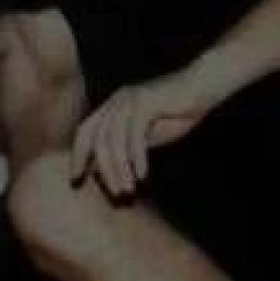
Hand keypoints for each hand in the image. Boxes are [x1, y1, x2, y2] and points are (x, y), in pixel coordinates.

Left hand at [71, 73, 207, 196]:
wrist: (203, 86)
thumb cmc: (177, 111)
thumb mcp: (148, 133)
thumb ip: (127, 146)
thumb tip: (108, 170)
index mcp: (113, 106)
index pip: (85, 131)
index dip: (77, 155)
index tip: (76, 180)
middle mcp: (117, 101)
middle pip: (97, 138)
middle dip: (103, 169)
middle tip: (116, 194)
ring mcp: (130, 99)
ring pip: (113, 139)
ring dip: (119, 168)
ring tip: (129, 190)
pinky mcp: (147, 102)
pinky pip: (134, 134)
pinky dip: (137, 157)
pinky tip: (143, 174)